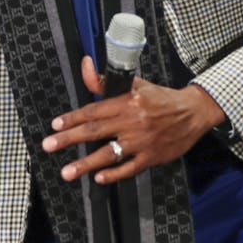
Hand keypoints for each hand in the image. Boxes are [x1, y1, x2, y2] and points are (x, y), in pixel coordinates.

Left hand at [41, 56, 226, 183]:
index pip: (93, 111)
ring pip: (109, 154)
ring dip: (86, 164)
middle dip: (69, 139)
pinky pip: (130, 168)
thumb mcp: (134, 84)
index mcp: (126, 103)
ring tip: (66, 172)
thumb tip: (84, 64)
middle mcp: (132, 122)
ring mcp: (142, 142)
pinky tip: (98, 178)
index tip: (55, 125)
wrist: (194, 112)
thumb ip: (105, 81)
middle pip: (95, 132)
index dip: (73, 118)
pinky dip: (114, 174)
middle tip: (48, 145)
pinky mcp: (152, 157)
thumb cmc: (160, 98)